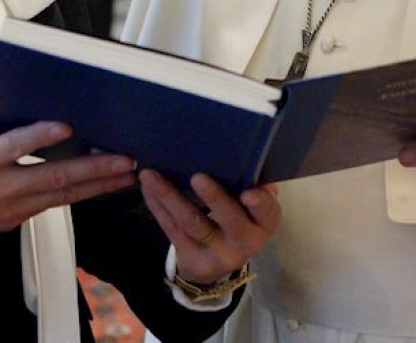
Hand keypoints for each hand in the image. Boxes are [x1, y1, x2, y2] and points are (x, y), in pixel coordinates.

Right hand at [0, 107, 136, 265]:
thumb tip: (9, 105)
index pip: (17, 146)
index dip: (44, 135)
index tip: (70, 126)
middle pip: (54, 177)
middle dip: (94, 169)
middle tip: (124, 161)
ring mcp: (7, 210)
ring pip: (60, 197)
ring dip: (95, 186)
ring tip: (123, 176)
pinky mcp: (10, 223)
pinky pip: (48, 206)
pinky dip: (73, 196)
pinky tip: (92, 188)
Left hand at [140, 170, 280, 284]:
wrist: (217, 260)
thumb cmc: (239, 216)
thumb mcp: (251, 206)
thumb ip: (250, 183)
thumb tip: (243, 155)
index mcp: (262, 224)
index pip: (268, 214)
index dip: (260, 204)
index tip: (248, 192)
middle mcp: (243, 242)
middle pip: (229, 220)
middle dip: (214, 198)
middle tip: (198, 177)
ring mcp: (216, 253)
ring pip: (192, 223)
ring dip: (170, 196)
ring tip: (152, 175)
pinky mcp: (190, 256)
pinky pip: (171, 228)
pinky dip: (157, 205)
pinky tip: (147, 187)